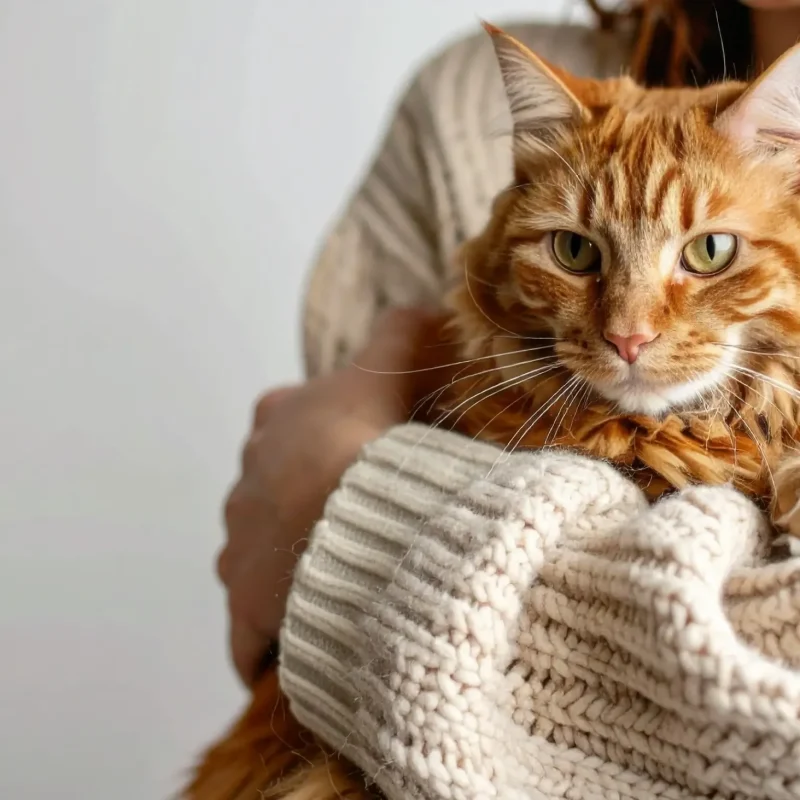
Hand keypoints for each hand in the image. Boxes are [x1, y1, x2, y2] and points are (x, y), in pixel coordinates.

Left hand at [218, 308, 449, 685]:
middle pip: (271, 487)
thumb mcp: (384, 377)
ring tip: (342, 578)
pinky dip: (276, 629)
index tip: (357, 449)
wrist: (346, 524)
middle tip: (355, 517)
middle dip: (303, 499)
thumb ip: (401, 335)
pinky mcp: (242, 604)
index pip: (288, 417)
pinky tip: (310, 638)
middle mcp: (243, 483)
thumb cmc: (363, 445)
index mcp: (274, 425)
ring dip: (293, 562)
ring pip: (261, 551)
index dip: (322, 431)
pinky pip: (255, 622)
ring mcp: (237, 546)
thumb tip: (424, 302)